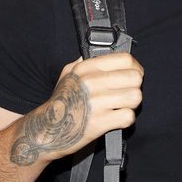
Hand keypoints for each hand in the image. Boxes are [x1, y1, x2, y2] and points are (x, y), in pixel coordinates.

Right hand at [9, 53, 143, 165]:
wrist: (46, 130)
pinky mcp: (99, 122)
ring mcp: (96, 102)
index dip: (135, 68)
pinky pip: (128, 117)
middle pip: (135, 78)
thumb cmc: (61, 101)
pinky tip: (116, 119)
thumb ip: (86, 62)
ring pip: (135, 97)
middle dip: (134, 87)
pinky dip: (125, 120)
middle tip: (126, 94)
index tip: (132, 76)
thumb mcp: (68, 74)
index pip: (126, 59)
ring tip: (121, 107)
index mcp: (87, 67)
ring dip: (131, 104)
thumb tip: (102, 51)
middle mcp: (92, 81)